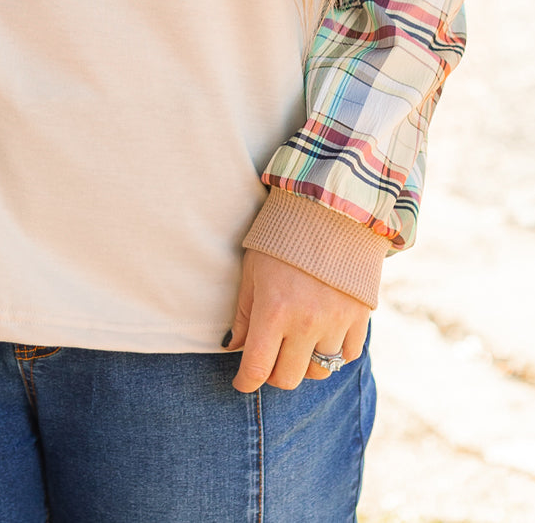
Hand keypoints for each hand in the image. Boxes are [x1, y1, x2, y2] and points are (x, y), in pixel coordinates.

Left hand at [224, 249, 370, 391]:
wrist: (332, 211)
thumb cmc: (282, 239)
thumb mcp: (252, 270)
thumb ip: (244, 313)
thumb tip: (234, 347)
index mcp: (273, 310)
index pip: (257, 368)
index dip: (246, 382)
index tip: (242, 381)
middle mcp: (306, 322)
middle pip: (288, 378)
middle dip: (274, 373)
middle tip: (270, 357)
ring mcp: (336, 322)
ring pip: (319, 371)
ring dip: (305, 363)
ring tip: (297, 342)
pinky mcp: (359, 318)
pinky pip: (347, 356)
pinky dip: (334, 352)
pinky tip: (324, 332)